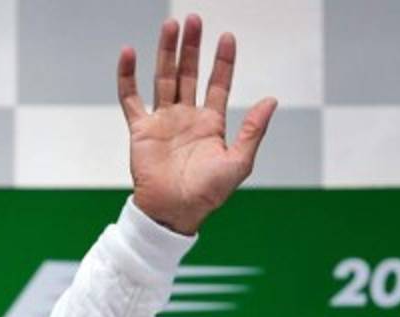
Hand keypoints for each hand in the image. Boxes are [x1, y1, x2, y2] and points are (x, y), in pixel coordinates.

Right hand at [118, 15, 276, 234]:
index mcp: (211, 124)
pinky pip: (131, 98)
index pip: (218, 84)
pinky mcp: (140, 129)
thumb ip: (253, 130)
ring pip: (164, 78)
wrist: (173, 213)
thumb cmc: (207, 194)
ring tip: (171, 25)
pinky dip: (128, 76)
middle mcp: (186, 117)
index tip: (227, 38)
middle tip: (194, 20)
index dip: (223, 61)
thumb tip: (271, 100)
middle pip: (189, 74)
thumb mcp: (238, 162)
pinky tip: (129, 53)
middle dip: (192, 47)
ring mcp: (162, 121)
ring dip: (166, 52)